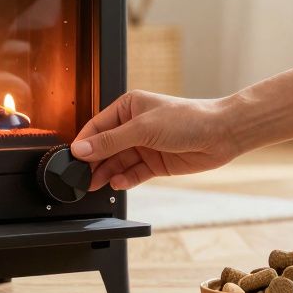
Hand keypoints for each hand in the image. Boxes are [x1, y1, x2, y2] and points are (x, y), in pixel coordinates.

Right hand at [70, 90, 240, 190]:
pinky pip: (133, 173)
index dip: (84, 143)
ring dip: (106, 173)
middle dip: (93, 163)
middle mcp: (134, 126)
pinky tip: (118, 183)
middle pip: (105, 147)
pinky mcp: (155, 164)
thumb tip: (82, 149)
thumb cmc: (187, 119)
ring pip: (117, 163)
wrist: (221, 134)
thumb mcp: (143, 128)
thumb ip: (111, 141)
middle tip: (81, 178)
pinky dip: (125, 180)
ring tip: (96, 185)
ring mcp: (145, 146)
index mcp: (128, 107)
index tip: (71, 159)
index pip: (97, 127)